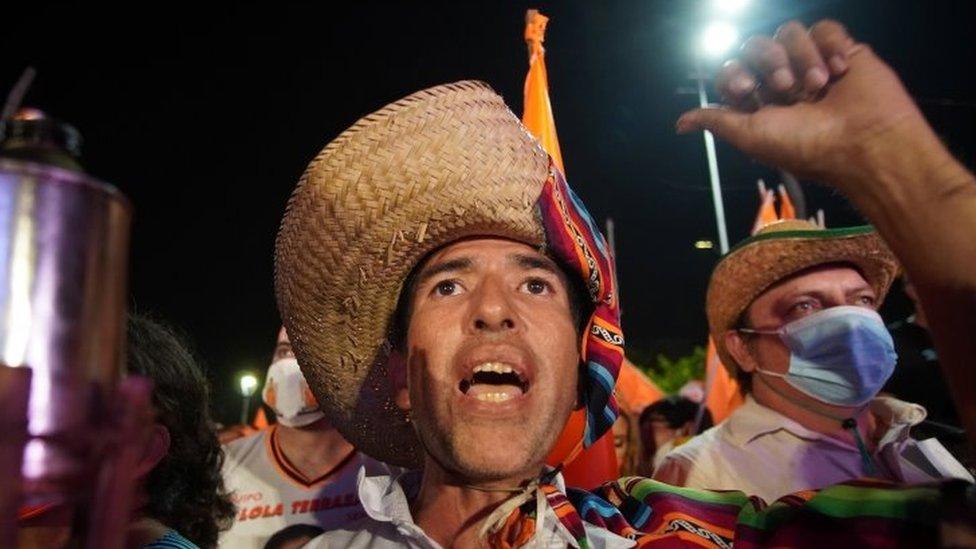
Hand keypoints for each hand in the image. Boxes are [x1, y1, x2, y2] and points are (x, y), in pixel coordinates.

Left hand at [676, 20, 934, 188]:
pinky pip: (824, 28)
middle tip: (785, 88)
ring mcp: (813, 64)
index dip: (734, 75)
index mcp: (759, 102)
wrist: (864, 143)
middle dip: (767, 61)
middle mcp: (784, 81)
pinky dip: (830, 46)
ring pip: (789, 33)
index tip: (747, 91)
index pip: (732, 71)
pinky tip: (840, 72)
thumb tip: (680, 123)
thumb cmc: (806, 146)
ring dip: (800, 57)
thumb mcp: (750, 136)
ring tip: (817, 86)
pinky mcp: (842, 51)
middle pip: (756, 46)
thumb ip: (717, 121)